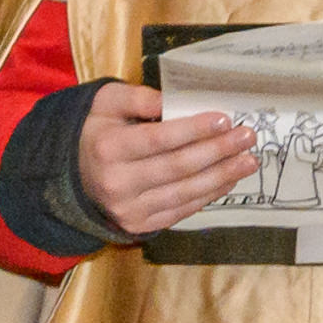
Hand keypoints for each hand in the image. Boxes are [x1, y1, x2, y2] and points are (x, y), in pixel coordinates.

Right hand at [72, 83, 262, 241]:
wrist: (73, 178)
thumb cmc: (97, 133)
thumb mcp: (105, 104)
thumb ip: (136, 97)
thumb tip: (170, 100)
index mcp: (108, 148)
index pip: (158, 139)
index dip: (194, 130)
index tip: (225, 119)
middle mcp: (117, 182)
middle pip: (178, 166)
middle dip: (218, 150)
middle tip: (247, 137)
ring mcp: (129, 208)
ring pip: (185, 192)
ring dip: (222, 176)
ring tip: (249, 161)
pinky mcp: (140, 225)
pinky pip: (182, 210)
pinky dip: (209, 195)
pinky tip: (228, 179)